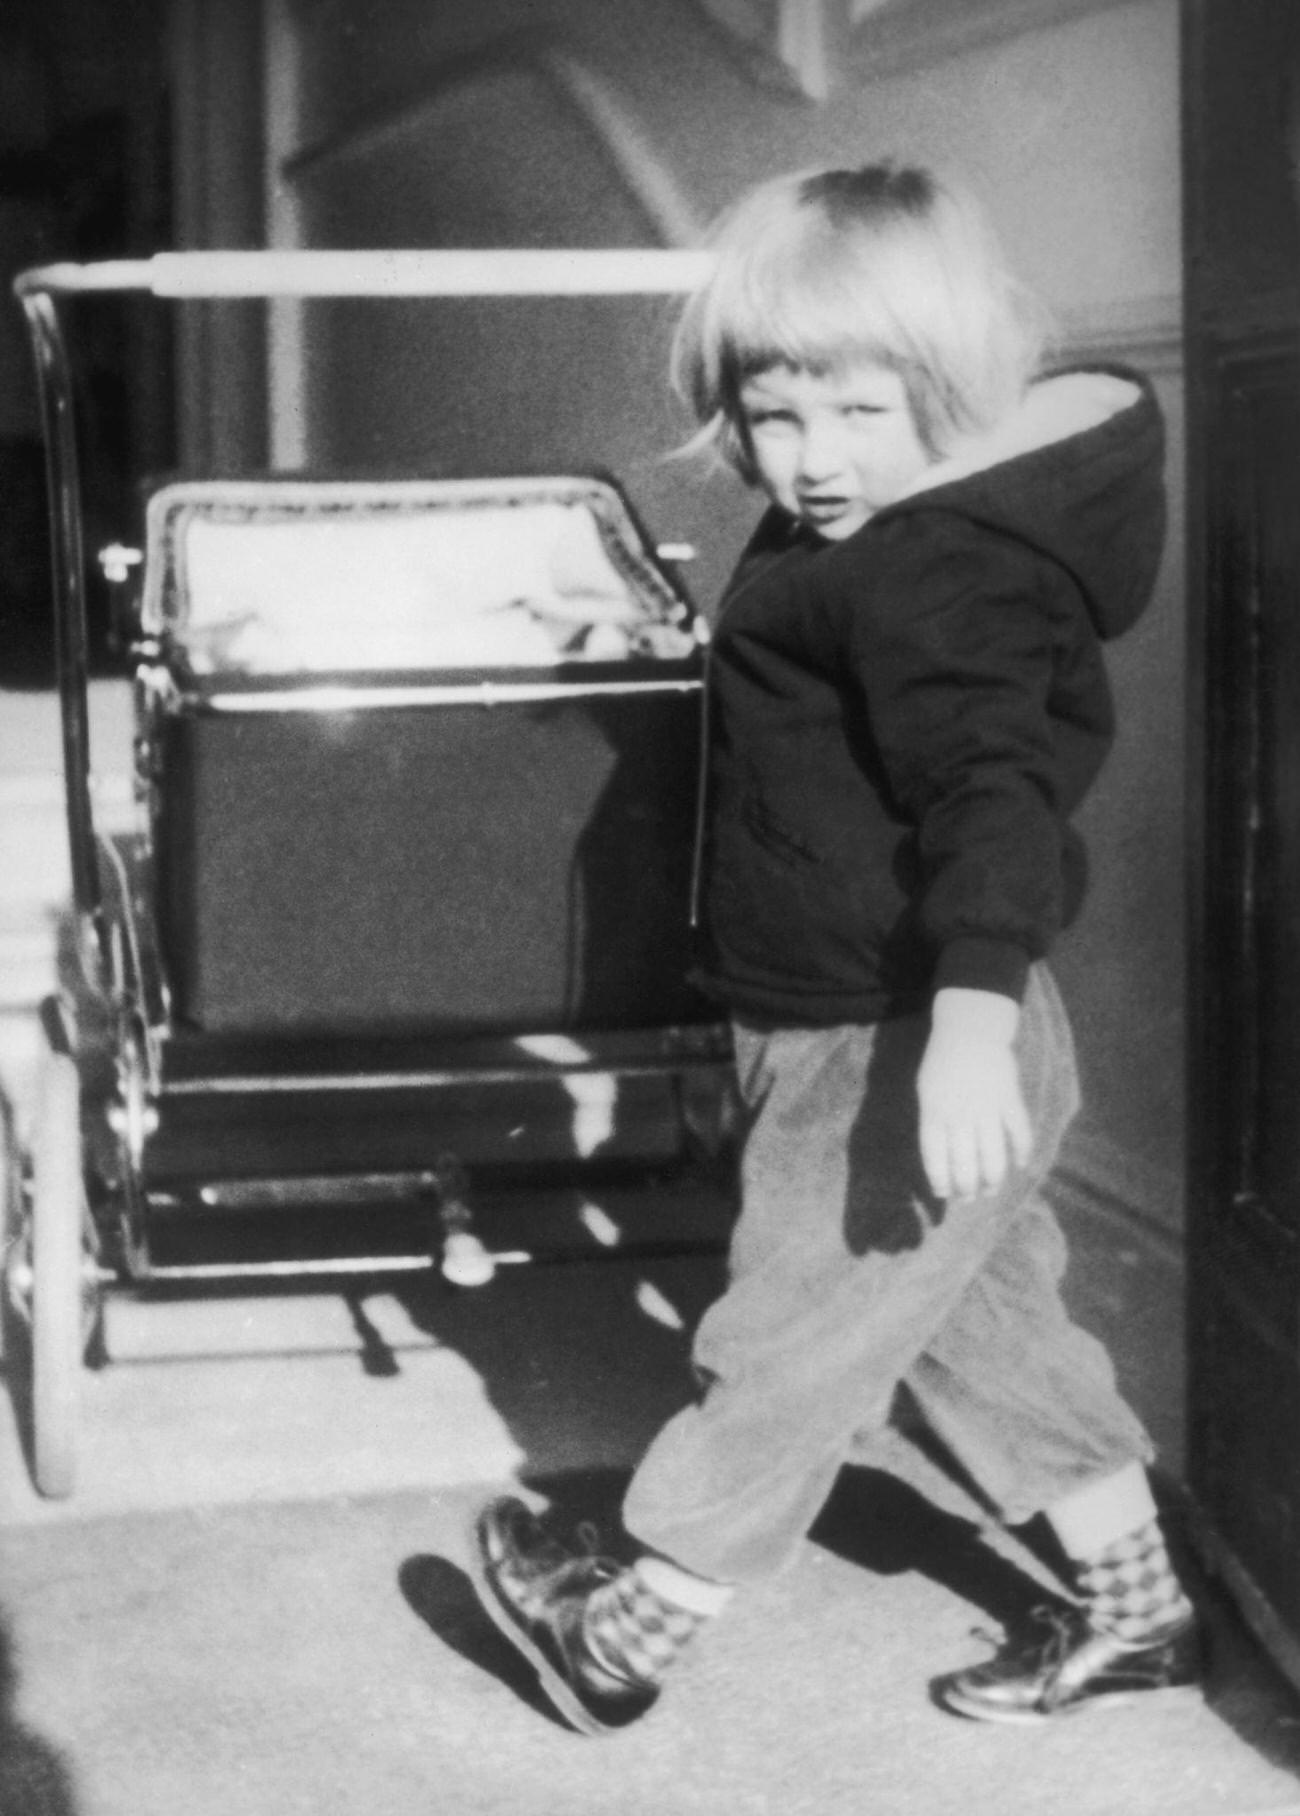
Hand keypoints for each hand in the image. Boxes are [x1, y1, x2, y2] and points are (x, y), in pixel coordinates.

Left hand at [917, 987, 1033, 1200]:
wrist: (969, 1030)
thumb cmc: (942, 1063)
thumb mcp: (926, 1092)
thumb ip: (933, 1123)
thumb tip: (942, 1159)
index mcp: (934, 1113)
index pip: (935, 1158)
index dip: (940, 1181)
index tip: (944, 1194)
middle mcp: (960, 1116)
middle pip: (965, 1164)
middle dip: (967, 1189)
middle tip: (970, 1198)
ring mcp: (987, 1109)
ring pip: (993, 1157)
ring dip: (993, 1179)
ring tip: (991, 1190)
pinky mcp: (1010, 1101)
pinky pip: (1020, 1134)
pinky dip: (1022, 1152)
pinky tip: (1020, 1165)